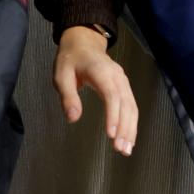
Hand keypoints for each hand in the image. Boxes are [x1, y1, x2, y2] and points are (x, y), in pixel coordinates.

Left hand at [53, 26, 136, 155]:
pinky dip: (132, 124)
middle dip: (125, 128)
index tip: (112, 134)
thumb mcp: (61, 76)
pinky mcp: (125, 88)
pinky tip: (129, 138)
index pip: (112, 95)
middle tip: (121, 149)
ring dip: (131, 130)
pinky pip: (132, 107)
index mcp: (101, 71)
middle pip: (126, 105)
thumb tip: (73, 118)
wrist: (83, 43)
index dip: (113, 115)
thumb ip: (68, 97)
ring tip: (126, 150)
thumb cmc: (71, 59)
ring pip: (132, 108)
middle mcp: (117, 77)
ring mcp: (124, 82)